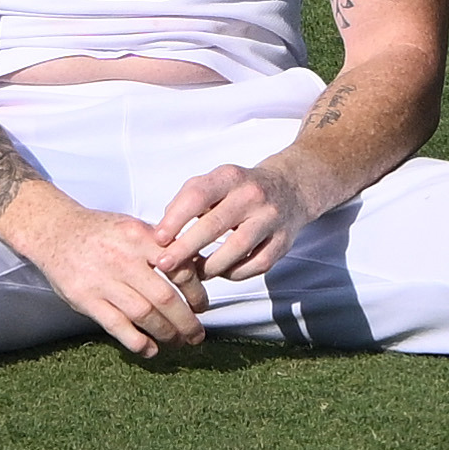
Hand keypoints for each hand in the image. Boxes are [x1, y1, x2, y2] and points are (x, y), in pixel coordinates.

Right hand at [0, 190, 209, 356]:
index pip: (178, 267)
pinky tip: (149, 349)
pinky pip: (117, 325)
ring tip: (177, 342)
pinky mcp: (86, 299)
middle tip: (196, 334)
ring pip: (144, 314)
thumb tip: (196, 265)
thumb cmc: (100, 231)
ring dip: (166, 333)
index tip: (201, 306)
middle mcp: (124, 258)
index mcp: (140, 237)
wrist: (56, 230)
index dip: (195, 291)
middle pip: (164, 297)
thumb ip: (162, 245)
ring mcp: (103, 281)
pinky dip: (137, 341)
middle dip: (186, 321)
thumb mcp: (134, 226)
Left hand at [151, 158, 326, 282]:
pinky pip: (256, 265)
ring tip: (193, 273)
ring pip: (237, 249)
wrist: (290, 188)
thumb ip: (187, 201)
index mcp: (230, 176)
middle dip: (185, 248)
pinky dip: (235, 273)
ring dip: (210, 266)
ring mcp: (271, 218)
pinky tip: (221, 272)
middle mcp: (252, 195)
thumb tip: (163, 232)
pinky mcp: (283, 241)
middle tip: (165, 264)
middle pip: (215, 225)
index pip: (198, 195)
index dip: (175, 218)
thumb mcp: (215, 182)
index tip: (158, 238)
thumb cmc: (239, 190)